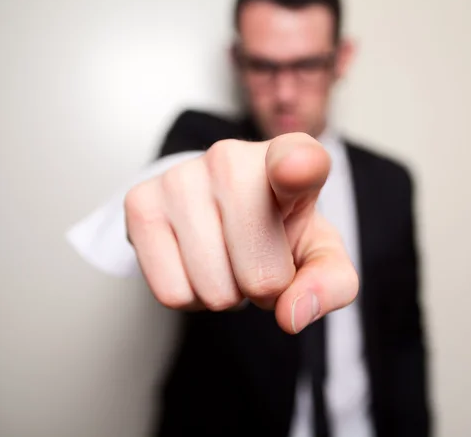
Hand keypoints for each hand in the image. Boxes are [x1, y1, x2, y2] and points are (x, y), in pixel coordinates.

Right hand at [124, 132, 357, 333]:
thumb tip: (291, 313)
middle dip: (264, 289)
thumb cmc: (279, 228)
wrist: (227, 212)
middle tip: (258, 260)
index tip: (296, 170)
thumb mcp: (320, 253)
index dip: (298, 168)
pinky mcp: (140, 203)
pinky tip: (197, 264)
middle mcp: (232, 157)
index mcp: (290, 157)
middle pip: (260, 274)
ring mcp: (181, 176)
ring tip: (228, 260)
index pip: (298, 160)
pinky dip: (191, 298)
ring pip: (213, 289)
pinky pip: (171, 292)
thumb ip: (330, 283)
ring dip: (227, 294)